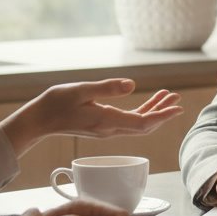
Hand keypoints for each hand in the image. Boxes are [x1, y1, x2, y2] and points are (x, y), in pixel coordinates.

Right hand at [0, 79, 183, 155]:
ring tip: (167, 96)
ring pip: (138, 124)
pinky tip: (147, 102)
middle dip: (163, 113)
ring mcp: (106, 129)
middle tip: (177, 99)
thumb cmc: (56, 103)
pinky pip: (128, 121)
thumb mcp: (81, 90)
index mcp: (107, 121)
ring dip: (154, 111)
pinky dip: (141, 112)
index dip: (162, 116)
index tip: (177, 108)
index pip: (143, 123)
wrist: (38, 120)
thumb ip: (107, 88)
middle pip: (145, 125)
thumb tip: (132, 85)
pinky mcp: (102, 126)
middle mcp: (110, 129)